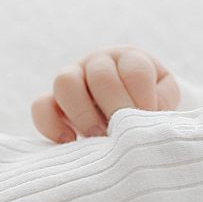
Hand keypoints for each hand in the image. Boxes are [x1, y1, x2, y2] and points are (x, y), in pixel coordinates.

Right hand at [31, 47, 178, 141]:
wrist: (127, 107)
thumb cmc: (150, 103)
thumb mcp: (162, 99)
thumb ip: (162, 105)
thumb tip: (148, 119)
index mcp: (130, 59)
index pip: (135, 70)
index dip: (143, 98)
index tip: (147, 121)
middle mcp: (99, 63)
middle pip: (100, 74)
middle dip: (115, 107)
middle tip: (123, 133)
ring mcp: (73, 79)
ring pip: (64, 81)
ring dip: (83, 113)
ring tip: (99, 138)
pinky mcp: (52, 102)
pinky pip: (40, 106)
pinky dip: (52, 125)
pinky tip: (70, 142)